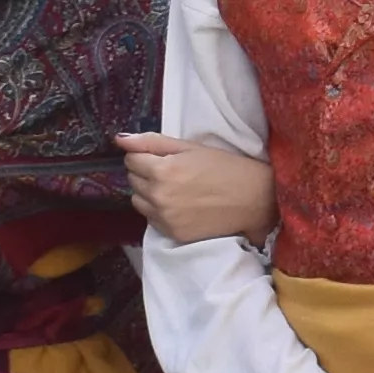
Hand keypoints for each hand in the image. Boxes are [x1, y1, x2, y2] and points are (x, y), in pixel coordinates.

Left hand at [116, 132, 277, 245]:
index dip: (144, 155)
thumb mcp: (190, 147)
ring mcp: (165, 217)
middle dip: (146, 173)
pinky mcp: (173, 233)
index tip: (162, 156)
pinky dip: (158, 210)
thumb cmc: (225, 167)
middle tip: (171, 171)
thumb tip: (119, 139)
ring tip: (173, 189)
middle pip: (132, 180)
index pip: (131, 159)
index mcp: (163, 169)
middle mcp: (159, 195)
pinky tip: (179, 204)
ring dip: (148, 193)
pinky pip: (151, 219)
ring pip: (137, 201)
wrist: (253, 199)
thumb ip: (152, 142)